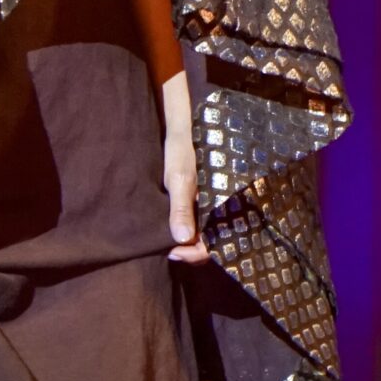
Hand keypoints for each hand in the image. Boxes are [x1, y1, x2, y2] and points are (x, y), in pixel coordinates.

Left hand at [160, 70, 207, 262]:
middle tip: (166, 250)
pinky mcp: (194, 199)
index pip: (211, 245)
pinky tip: (167, 229)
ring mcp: (203, 205)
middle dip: (187, 252)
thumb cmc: (180, 149)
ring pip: (198, 235)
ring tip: (164, 242)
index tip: (172, 252)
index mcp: (216, 205)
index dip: (193, 255)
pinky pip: (192, 223)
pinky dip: (181, 231)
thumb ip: (181, 207)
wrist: (178, 125)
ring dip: (183, 243)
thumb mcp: (178, 177)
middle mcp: (213, 209)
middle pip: (206, 244)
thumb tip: (181, 240)